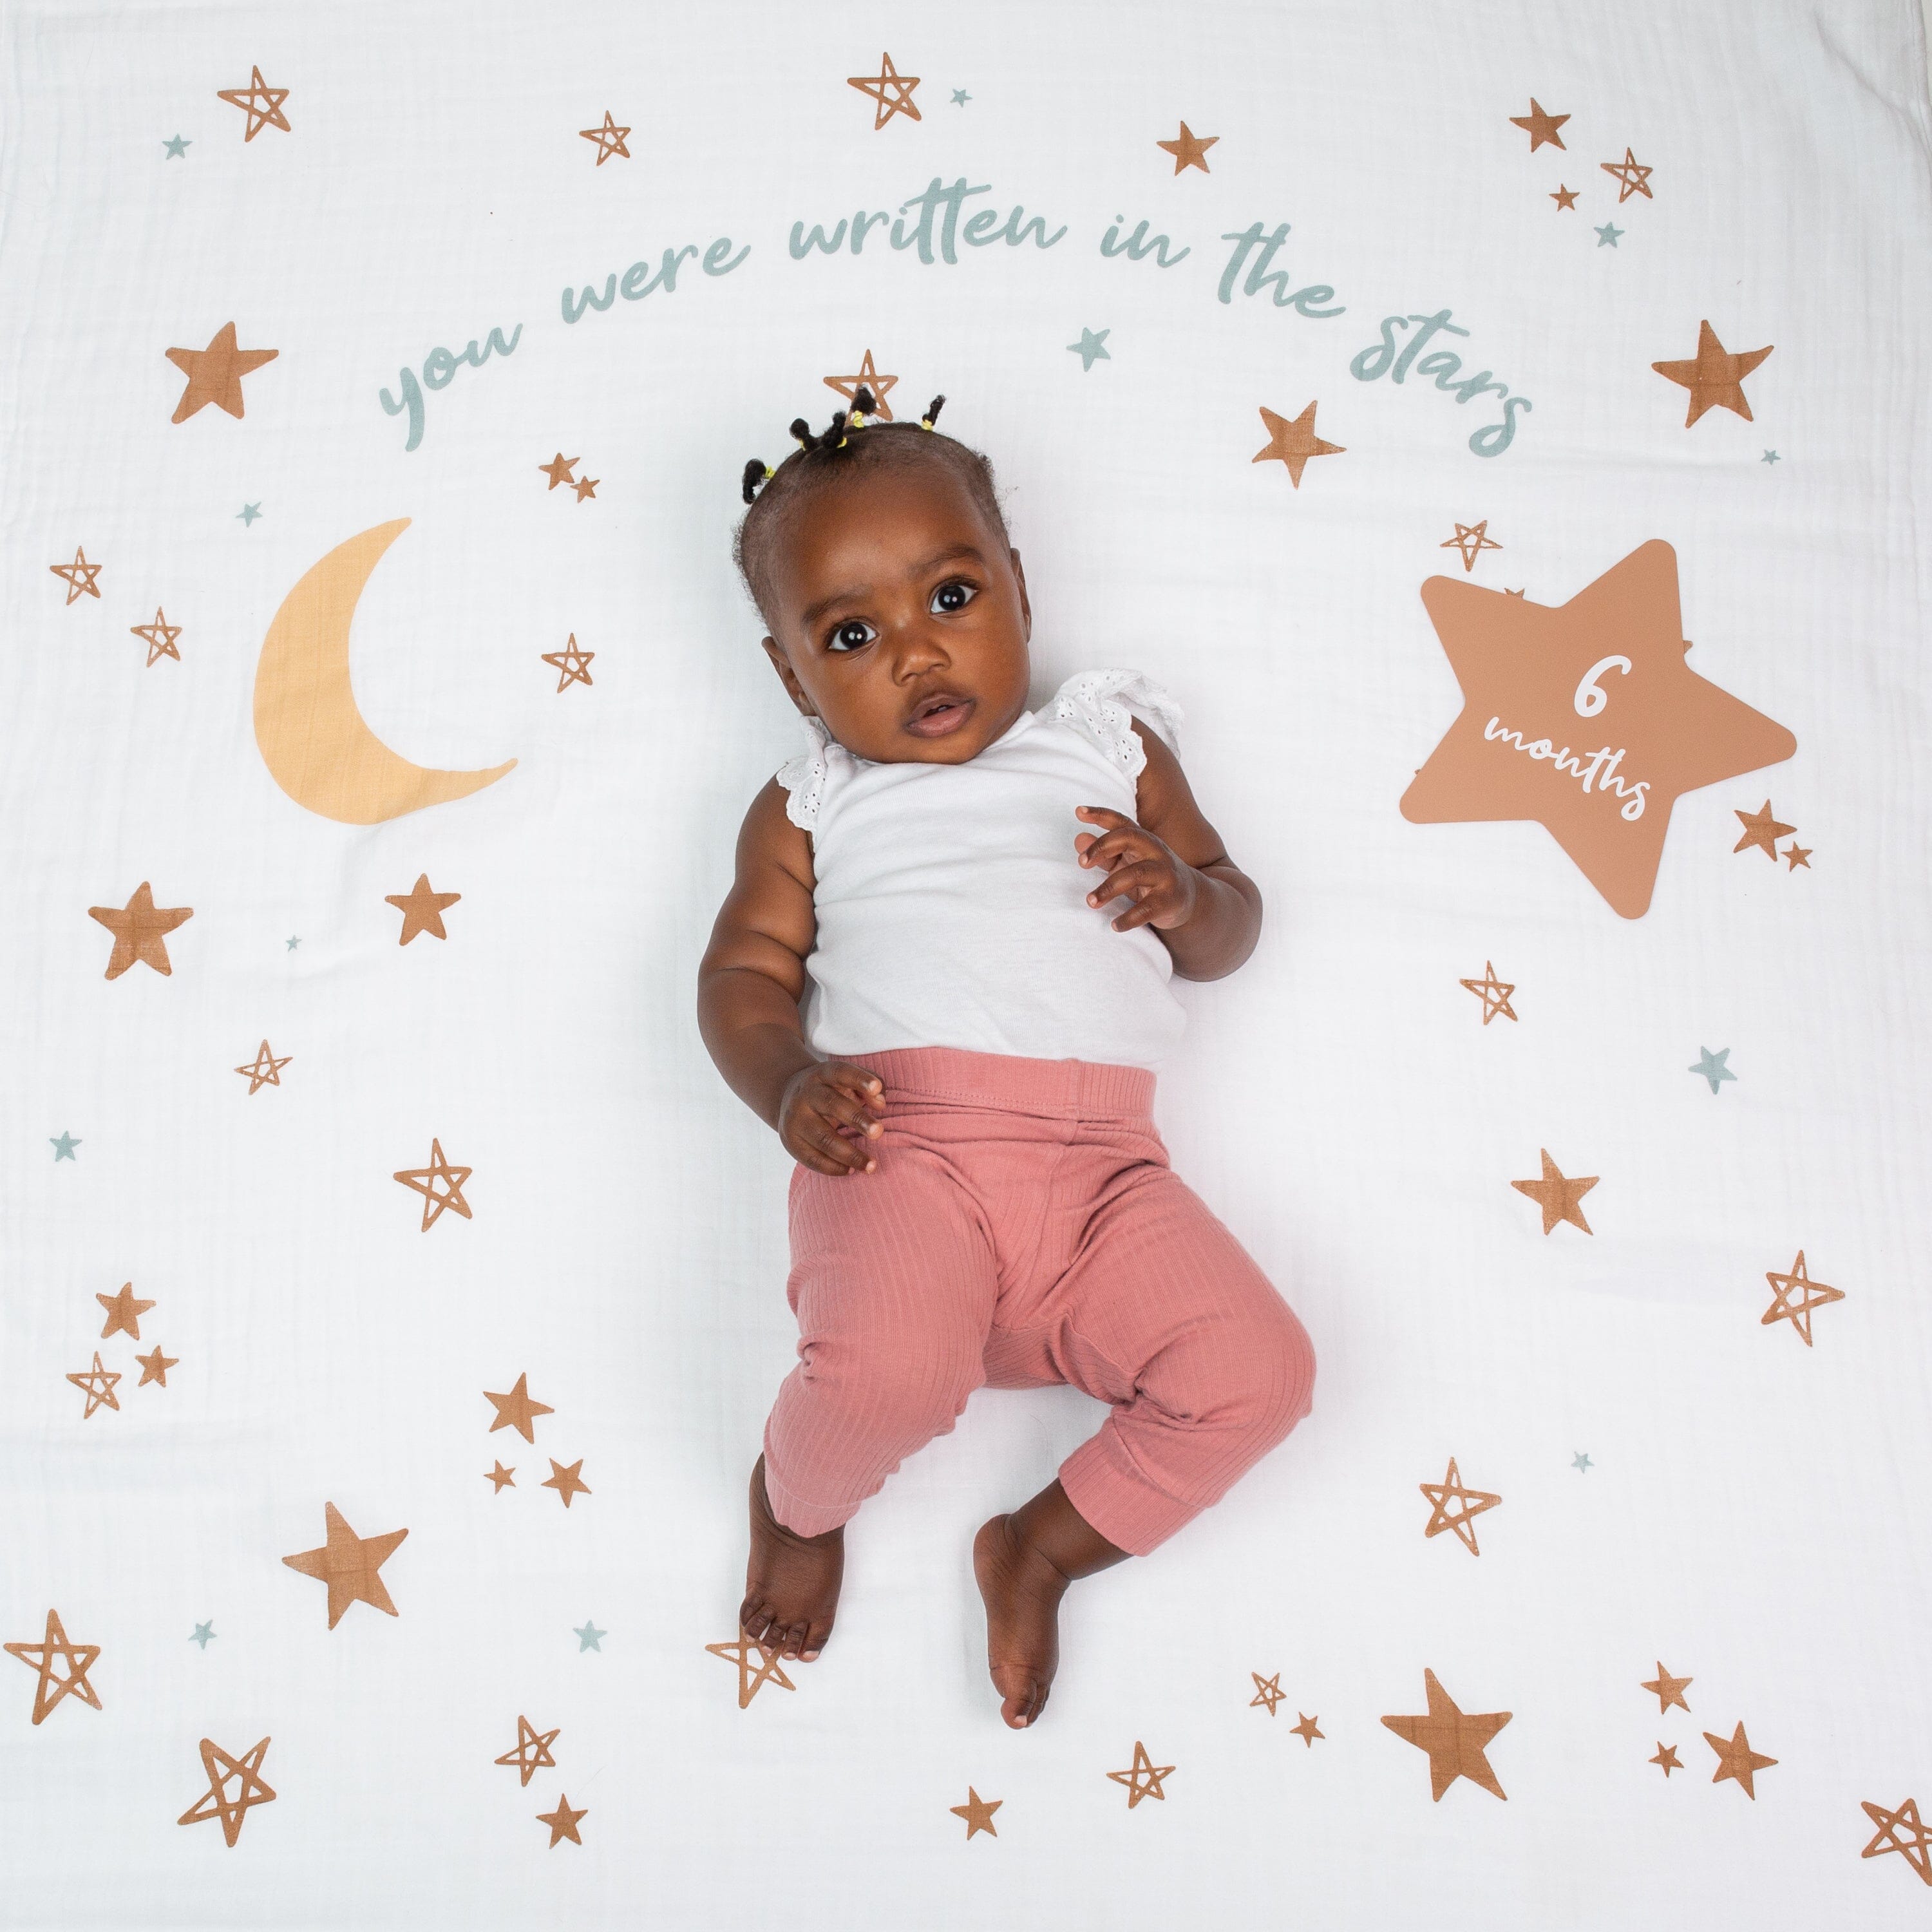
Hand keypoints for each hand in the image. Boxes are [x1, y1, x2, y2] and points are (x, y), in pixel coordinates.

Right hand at [779, 1059, 886, 1175]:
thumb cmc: (831, 1091)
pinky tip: (850, 1170)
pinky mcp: (790, 1142)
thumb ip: (868, 1088)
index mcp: (823, 1075)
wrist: (788, 1099)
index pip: (841, 1072)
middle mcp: (806, 1094)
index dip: (859, 1078)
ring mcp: (796, 1119)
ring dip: (849, 1153)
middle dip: (857, 1119)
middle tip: (879, 1132)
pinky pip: (812, 1159)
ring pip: (823, 1138)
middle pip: (832, 1104)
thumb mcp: (847, 1082)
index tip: (876, 1088)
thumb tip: (880, 1103)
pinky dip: (833, 1167)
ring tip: (871, 1165)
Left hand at [1073, 805, 1199, 931]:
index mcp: (1143, 841)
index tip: (1078, 812)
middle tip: (1081, 863)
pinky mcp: (1169, 900)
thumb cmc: (1150, 878)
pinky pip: (1147, 909)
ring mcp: (1165, 875)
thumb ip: (1104, 853)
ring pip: (1136, 874)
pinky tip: (1114, 926)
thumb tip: (1078, 838)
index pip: (1121, 822)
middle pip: (1129, 838)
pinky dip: (1129, 918)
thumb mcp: (1127, 863)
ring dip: (1109, 888)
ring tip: (1090, 901)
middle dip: (1102, 847)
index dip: (1101, 814)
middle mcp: (1156, 852)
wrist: (1191, 898)